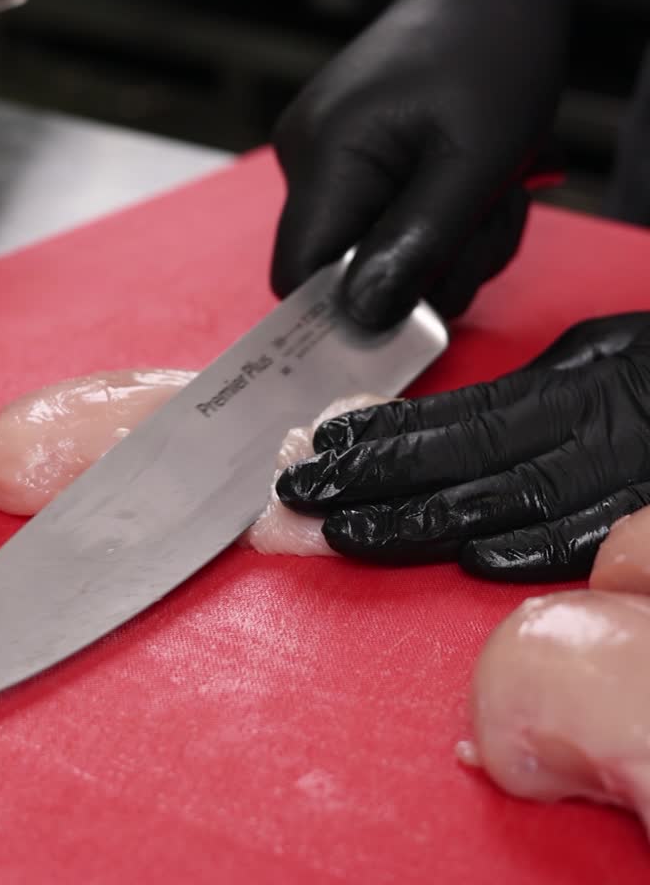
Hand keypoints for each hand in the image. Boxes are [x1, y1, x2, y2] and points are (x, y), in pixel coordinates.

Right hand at [271, 0, 579, 326]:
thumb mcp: (474, 165)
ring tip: (484, 192)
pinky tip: (461, 180)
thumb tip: (362, 317)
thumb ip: (415, 246)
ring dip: (440, 241)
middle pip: (343, 269)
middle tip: (482, 221)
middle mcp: (304, 155)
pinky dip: (428, 215)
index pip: (299, 277)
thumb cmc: (493, 57)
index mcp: (325, 156)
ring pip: (368, 247)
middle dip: (424, 266)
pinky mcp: (342, 148)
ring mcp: (320, 149)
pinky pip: (376, 214)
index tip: (426, 294)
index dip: (356, 307)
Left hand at [276, 313, 649, 582]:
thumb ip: (539, 393)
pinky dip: (538, 549)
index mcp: (582, 384)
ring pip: (519, 500)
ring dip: (427, 522)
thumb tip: (452, 428)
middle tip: (302, 494)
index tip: (324, 442)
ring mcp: (633, 473)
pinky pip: (599, 536)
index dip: (391, 432)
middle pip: (475, 459)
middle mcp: (602, 426)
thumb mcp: (606, 358)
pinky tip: (478, 561)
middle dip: (380, 482)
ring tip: (350, 534)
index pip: (466, 413)